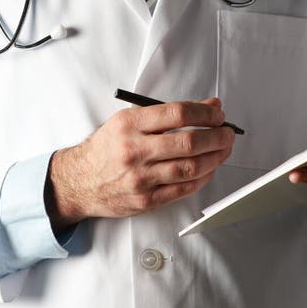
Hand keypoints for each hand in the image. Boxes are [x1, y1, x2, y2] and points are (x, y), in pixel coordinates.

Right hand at [46, 97, 233, 229]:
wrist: (78, 181)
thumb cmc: (107, 147)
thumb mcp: (129, 120)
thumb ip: (168, 113)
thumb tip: (209, 107)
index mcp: (129, 124)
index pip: (178, 114)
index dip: (205, 113)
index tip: (218, 113)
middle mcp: (134, 150)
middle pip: (188, 142)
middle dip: (216, 136)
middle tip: (227, 133)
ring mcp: (140, 178)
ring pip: (190, 168)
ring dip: (215, 158)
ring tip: (224, 150)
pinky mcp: (145, 200)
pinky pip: (182, 189)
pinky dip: (202, 178)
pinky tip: (209, 169)